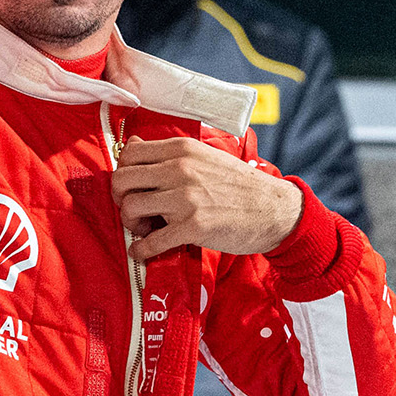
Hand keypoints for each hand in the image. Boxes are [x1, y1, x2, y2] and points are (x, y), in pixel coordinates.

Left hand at [110, 136, 303, 261]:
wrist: (275, 210)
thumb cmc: (238, 184)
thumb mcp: (205, 156)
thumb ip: (169, 152)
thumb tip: (131, 143)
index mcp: (181, 149)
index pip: (130, 155)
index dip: (124, 172)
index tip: (132, 186)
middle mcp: (180, 169)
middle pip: (122, 180)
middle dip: (120, 198)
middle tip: (133, 209)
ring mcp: (186, 198)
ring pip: (131, 207)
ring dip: (130, 223)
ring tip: (144, 228)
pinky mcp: (193, 227)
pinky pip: (152, 241)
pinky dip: (141, 249)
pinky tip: (142, 251)